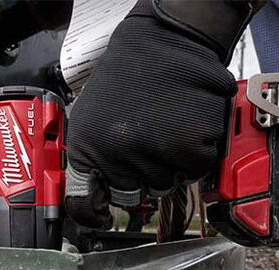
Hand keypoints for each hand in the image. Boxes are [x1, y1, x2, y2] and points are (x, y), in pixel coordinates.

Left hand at [65, 0, 237, 229]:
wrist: (166, 43)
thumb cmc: (127, 79)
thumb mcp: (89, 118)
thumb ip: (90, 161)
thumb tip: (93, 203)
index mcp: (89, 148)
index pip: (85, 204)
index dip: (94, 214)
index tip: (101, 218)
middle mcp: (120, 155)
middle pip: (133, 197)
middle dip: (139, 177)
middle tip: (144, 142)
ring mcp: (156, 152)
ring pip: (165, 185)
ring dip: (166, 165)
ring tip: (163, 129)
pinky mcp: (192, 147)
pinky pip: (193, 172)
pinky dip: (192, 155)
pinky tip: (183, 127)